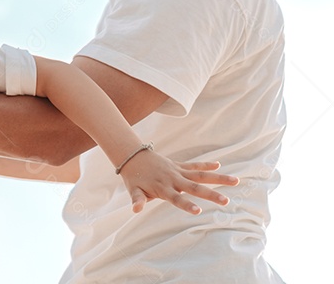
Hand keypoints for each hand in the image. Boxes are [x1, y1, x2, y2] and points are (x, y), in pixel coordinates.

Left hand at [119, 149, 238, 214]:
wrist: (132, 157)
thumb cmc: (134, 178)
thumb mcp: (133, 190)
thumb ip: (137, 200)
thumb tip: (135, 209)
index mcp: (163, 188)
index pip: (176, 199)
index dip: (186, 204)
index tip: (198, 211)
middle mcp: (173, 179)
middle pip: (194, 187)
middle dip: (210, 194)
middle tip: (226, 201)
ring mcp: (178, 171)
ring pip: (200, 175)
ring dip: (217, 178)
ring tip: (235, 181)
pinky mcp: (179, 165)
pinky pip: (194, 165)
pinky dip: (206, 165)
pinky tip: (219, 165)